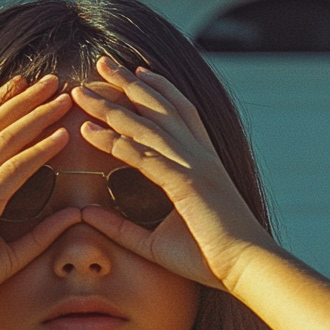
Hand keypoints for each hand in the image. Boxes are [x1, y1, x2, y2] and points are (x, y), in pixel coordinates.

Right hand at [0, 75, 83, 310]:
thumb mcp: (5, 252)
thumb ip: (39, 234)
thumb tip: (72, 217)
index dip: (2, 103)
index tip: (24, 85)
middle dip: (25, 98)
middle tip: (52, 79)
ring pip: (5, 137)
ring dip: (36, 113)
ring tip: (61, 95)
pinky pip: (14, 169)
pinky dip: (39, 149)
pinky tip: (60, 137)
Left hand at [71, 56, 278, 290]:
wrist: (248, 267)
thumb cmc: (210, 258)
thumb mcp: (155, 242)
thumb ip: (120, 227)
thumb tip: (86, 214)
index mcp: (203, 162)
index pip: (180, 113)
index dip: (158, 89)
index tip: (136, 72)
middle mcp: (199, 156)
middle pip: (159, 107)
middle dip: (127, 83)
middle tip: (101, 62)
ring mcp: (194, 166)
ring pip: (145, 126)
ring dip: (111, 106)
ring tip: (82, 91)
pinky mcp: (185, 184)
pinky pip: (143, 157)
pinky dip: (114, 142)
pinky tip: (89, 132)